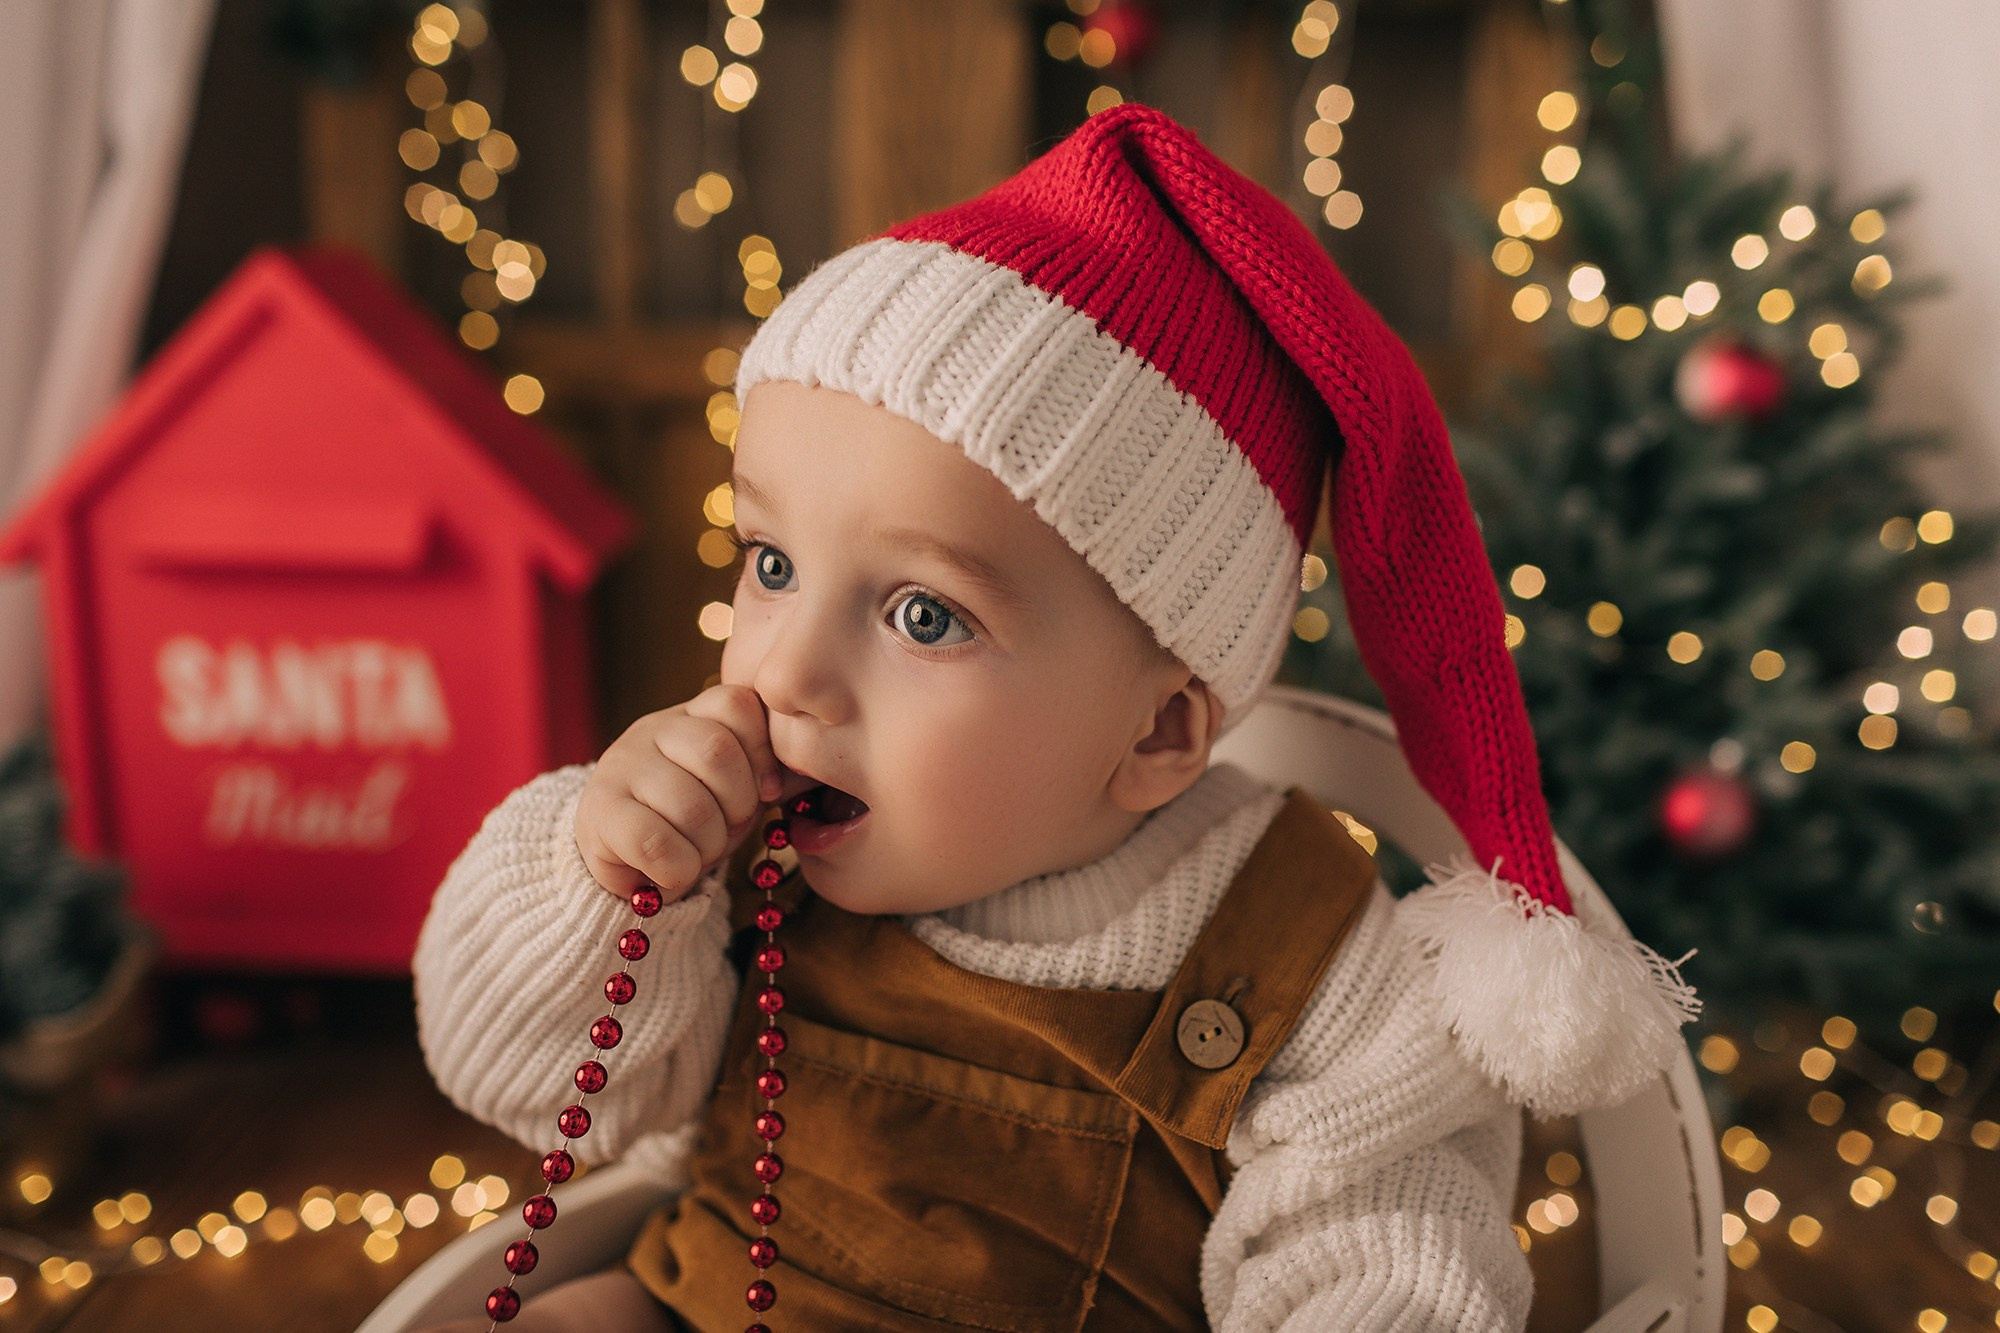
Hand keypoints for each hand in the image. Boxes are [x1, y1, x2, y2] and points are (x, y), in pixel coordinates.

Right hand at [574, 684, 785, 901]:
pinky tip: (675, 871)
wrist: (627, 864)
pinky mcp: (600, 812)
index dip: (762, 752)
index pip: (736, 704)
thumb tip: (778, 784)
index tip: (767, 791)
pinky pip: (656, 843)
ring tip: (700, 852)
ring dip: (710, 844)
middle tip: (730, 827)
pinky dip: (679, 867)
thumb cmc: (692, 823)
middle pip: (716, 751)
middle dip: (739, 804)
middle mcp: (652, 730)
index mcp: (692, 716)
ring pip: (690, 804)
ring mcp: (621, 766)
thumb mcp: (732, 791)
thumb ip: (759, 773)